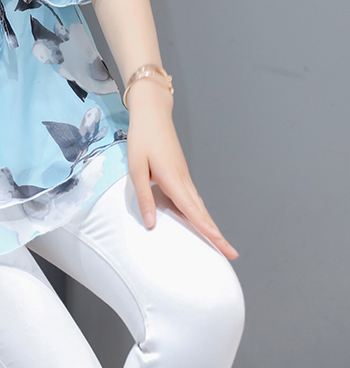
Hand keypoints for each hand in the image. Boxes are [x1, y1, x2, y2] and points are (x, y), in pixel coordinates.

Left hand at [125, 78, 238, 260]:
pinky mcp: (181, 173)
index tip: (221, 244)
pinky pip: (193, 198)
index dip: (206, 229)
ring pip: (199, 205)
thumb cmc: (142, 139)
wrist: (152, 113)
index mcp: (173, 179)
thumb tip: (151, 223)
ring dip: (210, 224)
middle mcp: (183, 180)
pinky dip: (200, 213)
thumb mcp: (136, 167)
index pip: (192, 210)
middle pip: (202, 212)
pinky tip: (200, 221)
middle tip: (231, 254)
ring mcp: (184, 176)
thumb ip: (144, 196)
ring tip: (219, 243)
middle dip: (216, 234)